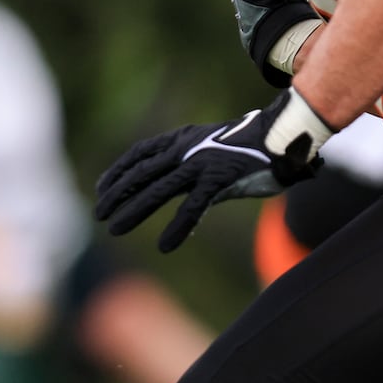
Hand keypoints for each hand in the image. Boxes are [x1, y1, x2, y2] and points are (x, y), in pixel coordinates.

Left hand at [95, 88, 332, 251]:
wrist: (283, 137)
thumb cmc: (248, 146)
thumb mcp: (210, 149)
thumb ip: (189, 164)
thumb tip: (170, 185)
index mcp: (181, 139)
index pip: (139, 154)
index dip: (118, 172)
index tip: (100, 189)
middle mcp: (186, 149)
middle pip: (141, 173)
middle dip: (117, 195)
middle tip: (99, 214)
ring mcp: (201, 163)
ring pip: (158, 190)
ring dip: (134, 211)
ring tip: (114, 229)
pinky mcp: (220, 180)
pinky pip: (193, 207)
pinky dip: (178, 227)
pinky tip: (165, 245)